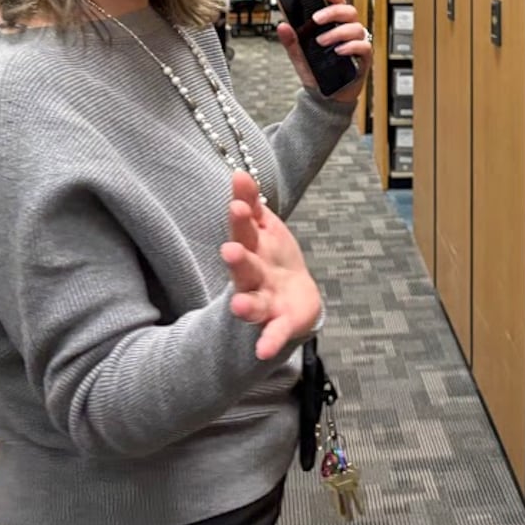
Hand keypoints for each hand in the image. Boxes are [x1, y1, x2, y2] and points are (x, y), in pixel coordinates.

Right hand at [219, 171, 321, 359]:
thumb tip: (239, 172)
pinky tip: (263, 351)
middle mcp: (254, 276)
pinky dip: (269, 341)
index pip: (245, 231)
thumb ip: (251, 202)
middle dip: (238, 259)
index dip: (241, 218)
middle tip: (230, 251)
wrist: (294, 297)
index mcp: (253, 250)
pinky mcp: (280, 322)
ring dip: (246, 305)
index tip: (236, 203)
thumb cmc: (272, 257)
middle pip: (245, 268)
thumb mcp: (264, 227)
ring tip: (238, 305)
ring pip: (253, 302)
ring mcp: (266, 301)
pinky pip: (273, 333)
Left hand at [276, 0, 371, 103]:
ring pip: (356, 28)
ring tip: (322, 41)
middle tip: (316, 19)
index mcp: (335, 26)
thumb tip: (282, 26)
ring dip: (337, 32)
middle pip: (350, 11)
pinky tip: (338, 51)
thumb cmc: (317, 72)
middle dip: (333, 12)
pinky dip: (351, 46)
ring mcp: (357, 44)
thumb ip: (291, 41)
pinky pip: (364, 47)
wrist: (325, 96)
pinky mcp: (363, 58)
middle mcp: (348, 32)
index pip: (340, 4)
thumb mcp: (300, 55)